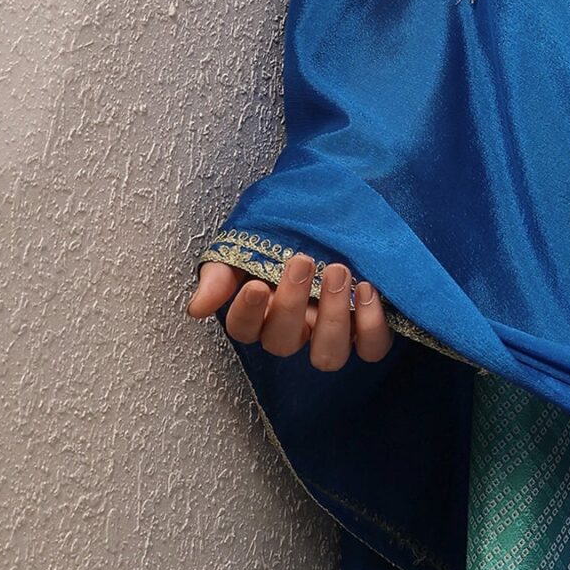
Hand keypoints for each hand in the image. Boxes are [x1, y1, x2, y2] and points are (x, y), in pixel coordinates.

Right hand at [186, 251, 393, 367]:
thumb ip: (220, 274)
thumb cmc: (283, 234)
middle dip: (291, 304)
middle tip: (302, 260)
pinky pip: (372, 348)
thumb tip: (197, 308)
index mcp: (260, 313)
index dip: (247, 313)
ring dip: (333, 318)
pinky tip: (367, 289)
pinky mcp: (366, 330)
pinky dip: (372, 325)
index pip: (243, 329)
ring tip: (338, 272)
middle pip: (283, 343)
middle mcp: (293, 331)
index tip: (257, 284)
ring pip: (327, 356)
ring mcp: (330, 334)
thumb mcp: (246, 245)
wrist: (330, 214)